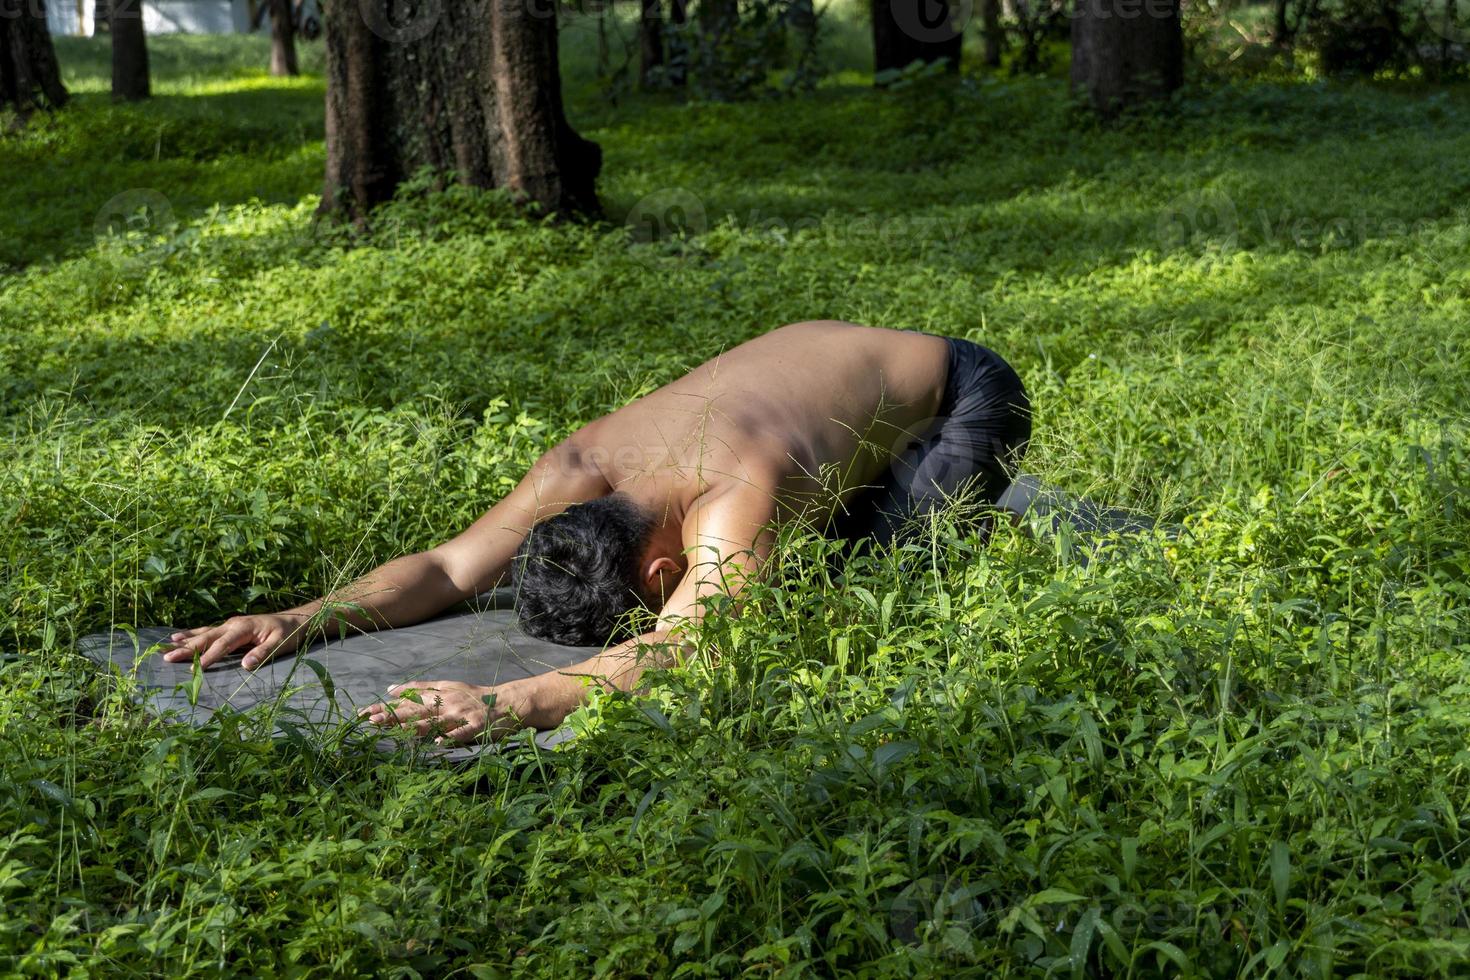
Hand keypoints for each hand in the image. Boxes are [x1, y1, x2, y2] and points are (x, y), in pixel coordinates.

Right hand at [159, 613, 306, 669]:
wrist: (296, 619)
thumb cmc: (289, 633)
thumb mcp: (280, 644)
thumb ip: (262, 653)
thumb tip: (245, 665)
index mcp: (244, 628)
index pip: (223, 644)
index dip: (208, 656)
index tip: (194, 668)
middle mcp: (233, 624)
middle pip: (207, 637)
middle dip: (187, 648)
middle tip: (167, 657)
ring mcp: (230, 624)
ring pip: (204, 633)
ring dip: (185, 640)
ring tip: (166, 646)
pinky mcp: (231, 627)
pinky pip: (208, 631)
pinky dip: (192, 633)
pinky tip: (179, 636)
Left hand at [360, 679, 536, 743]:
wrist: (508, 702)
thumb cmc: (475, 696)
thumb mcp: (447, 686)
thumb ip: (420, 688)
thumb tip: (390, 689)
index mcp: (438, 695)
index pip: (407, 700)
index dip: (385, 706)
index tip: (363, 712)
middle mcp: (447, 703)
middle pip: (416, 710)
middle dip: (393, 715)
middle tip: (370, 721)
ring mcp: (461, 715)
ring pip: (435, 721)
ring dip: (414, 726)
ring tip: (395, 730)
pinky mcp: (477, 726)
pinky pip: (463, 733)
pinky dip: (452, 737)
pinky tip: (439, 743)